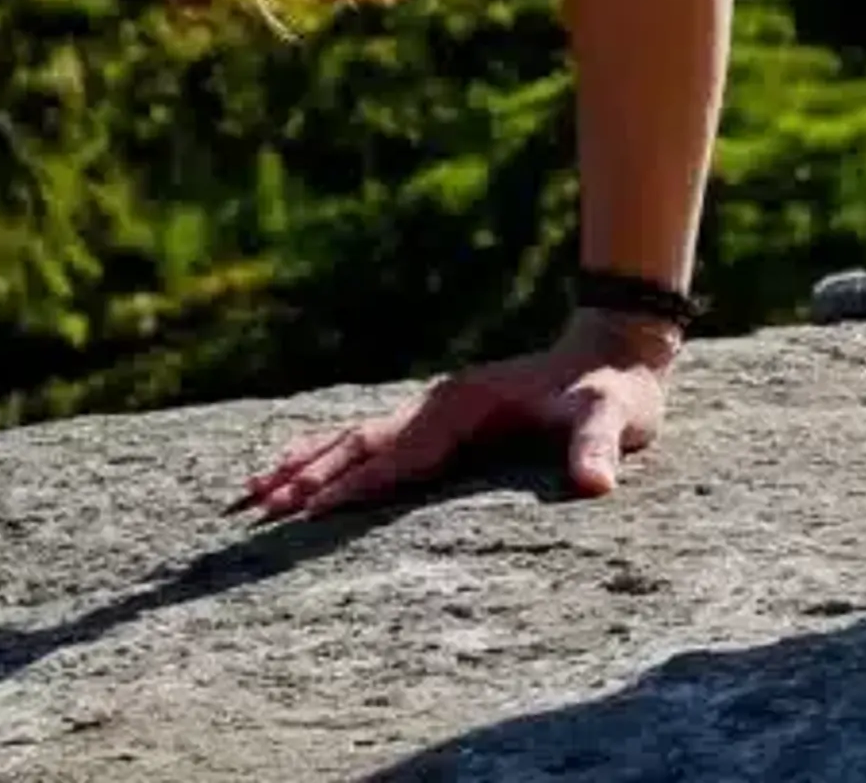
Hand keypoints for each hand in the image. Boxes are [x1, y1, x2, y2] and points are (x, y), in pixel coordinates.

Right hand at [236, 313, 675, 523]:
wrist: (617, 351)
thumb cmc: (614, 393)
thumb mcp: (614, 417)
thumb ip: (599, 446)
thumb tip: (596, 484)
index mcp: (466, 405)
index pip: (402, 453)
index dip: (358, 484)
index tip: (308, 514)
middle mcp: (440, 403)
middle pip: (361, 443)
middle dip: (309, 478)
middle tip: (256, 514)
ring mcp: (437, 409)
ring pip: (355, 438)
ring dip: (305, 465)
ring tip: (249, 495)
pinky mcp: (441, 420)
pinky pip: (372, 439)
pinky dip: (329, 455)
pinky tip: (295, 472)